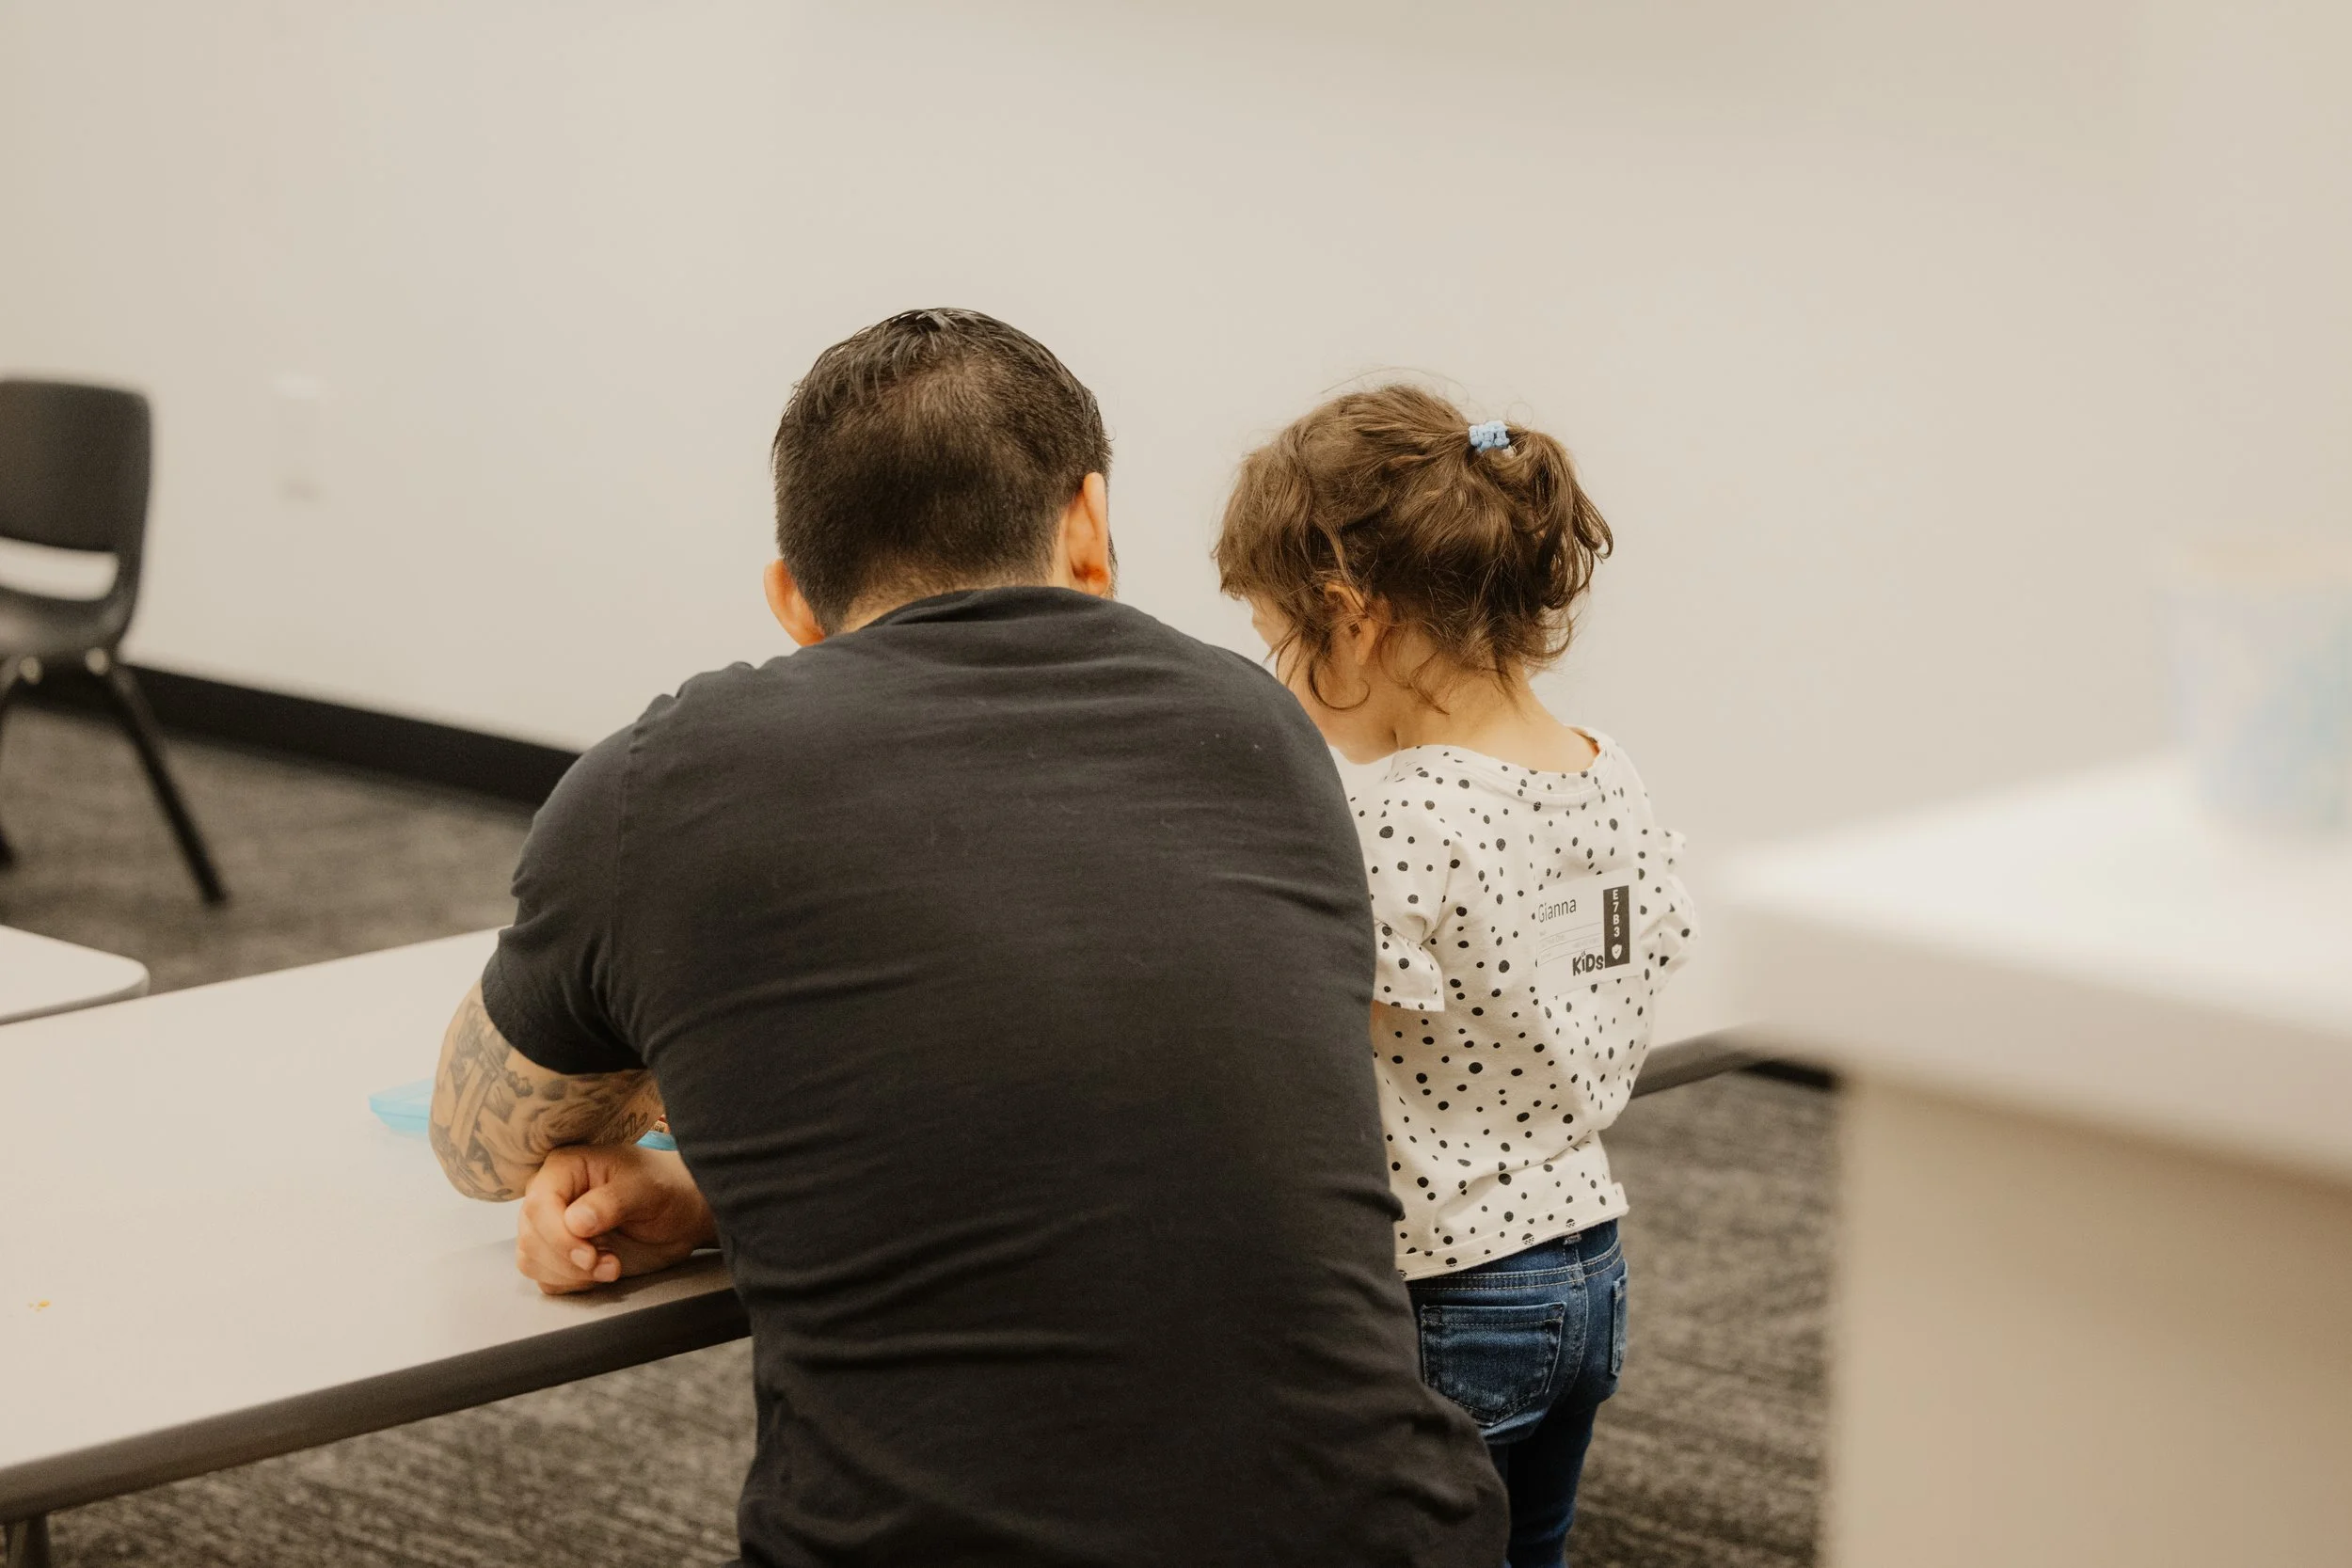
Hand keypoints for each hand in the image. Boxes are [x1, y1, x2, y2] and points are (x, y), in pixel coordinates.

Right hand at [516, 1142, 716, 1295]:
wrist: (680, 1217)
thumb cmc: (666, 1189)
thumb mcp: (648, 1188)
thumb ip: (612, 1201)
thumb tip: (574, 1222)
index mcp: (565, 1167)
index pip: (538, 1204)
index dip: (558, 1237)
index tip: (590, 1256)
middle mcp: (550, 1195)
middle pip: (531, 1237)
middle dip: (569, 1261)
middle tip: (611, 1265)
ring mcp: (550, 1225)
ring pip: (531, 1260)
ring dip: (571, 1275)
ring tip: (612, 1267)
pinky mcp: (557, 1253)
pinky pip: (545, 1277)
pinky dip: (571, 1283)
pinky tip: (600, 1272)